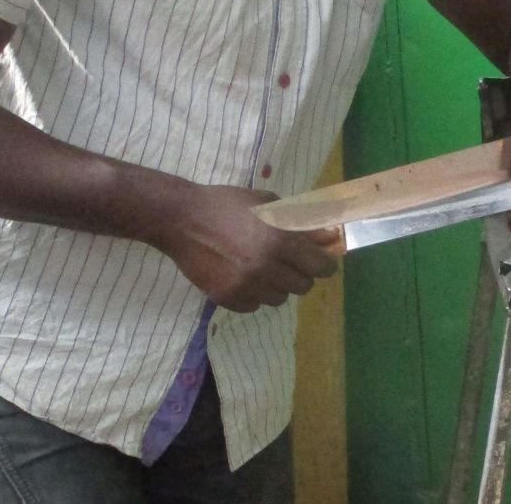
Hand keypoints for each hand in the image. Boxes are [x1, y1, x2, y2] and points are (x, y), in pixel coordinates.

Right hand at [161, 185, 339, 311]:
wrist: (181, 220)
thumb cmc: (227, 204)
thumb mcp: (267, 204)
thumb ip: (301, 222)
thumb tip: (329, 237)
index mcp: (279, 240)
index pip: (319, 266)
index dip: (325, 265)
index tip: (322, 262)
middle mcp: (265, 267)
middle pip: (303, 286)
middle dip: (301, 274)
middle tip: (289, 262)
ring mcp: (245, 286)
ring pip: (280, 299)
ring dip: (278, 285)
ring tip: (263, 267)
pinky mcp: (227, 299)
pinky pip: (255, 306)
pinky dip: (255, 295)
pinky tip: (243, 276)